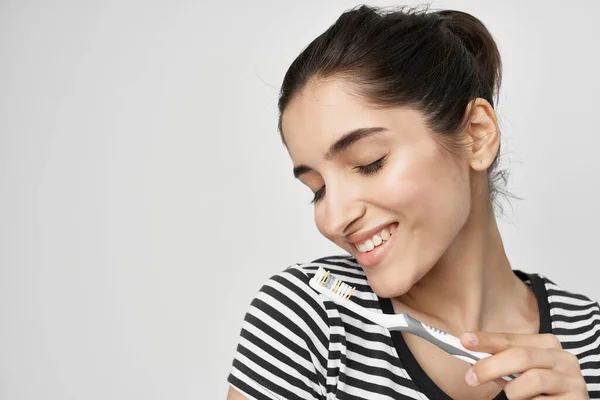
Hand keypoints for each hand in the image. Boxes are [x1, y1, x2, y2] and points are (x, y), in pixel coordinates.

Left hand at [459, 331, 588, 398]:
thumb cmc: (537, 390)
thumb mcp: (518, 372)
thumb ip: (500, 361)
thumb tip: (470, 351)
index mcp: (547, 344)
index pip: (511, 339)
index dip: (487, 340)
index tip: (465, 340)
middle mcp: (563, 358)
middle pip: (520, 356)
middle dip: (490, 366)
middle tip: (471, 378)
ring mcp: (572, 379)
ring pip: (531, 380)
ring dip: (513, 391)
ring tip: (513, 398)